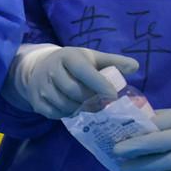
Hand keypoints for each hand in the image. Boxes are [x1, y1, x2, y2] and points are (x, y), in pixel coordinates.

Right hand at [13, 47, 139, 118]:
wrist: (39, 68)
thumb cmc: (73, 64)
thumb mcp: (91, 57)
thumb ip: (113, 61)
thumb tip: (135, 66)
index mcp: (68, 56)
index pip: (84, 72)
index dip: (100, 85)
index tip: (113, 96)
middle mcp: (51, 70)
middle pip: (74, 91)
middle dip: (91, 100)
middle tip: (102, 104)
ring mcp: (41, 87)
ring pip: (65, 104)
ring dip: (80, 109)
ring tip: (89, 107)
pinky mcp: (36, 101)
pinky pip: (56, 113)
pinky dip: (68, 114)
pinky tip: (74, 109)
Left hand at [113, 107, 170, 170]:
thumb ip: (159, 118)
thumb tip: (128, 123)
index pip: (158, 123)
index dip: (137, 131)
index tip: (117, 136)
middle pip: (161, 143)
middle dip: (135, 149)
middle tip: (116, 153)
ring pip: (165, 164)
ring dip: (141, 167)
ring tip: (124, 167)